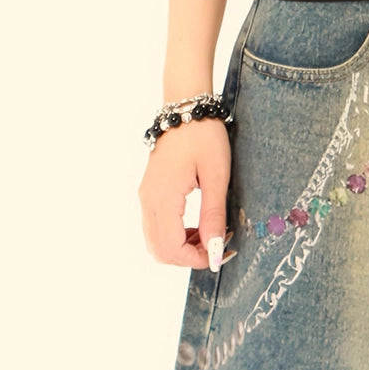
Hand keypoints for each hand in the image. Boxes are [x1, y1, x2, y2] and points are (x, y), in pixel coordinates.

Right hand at [138, 118, 232, 269]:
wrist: (185, 109)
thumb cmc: (204, 137)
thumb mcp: (217, 177)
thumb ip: (214, 216)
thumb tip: (215, 251)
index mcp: (163, 197)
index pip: (172, 249)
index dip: (198, 260)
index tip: (222, 252)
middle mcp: (148, 201)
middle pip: (161, 252)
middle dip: (190, 258)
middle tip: (218, 245)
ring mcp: (146, 198)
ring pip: (157, 244)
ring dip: (183, 249)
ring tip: (211, 234)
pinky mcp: (150, 195)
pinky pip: (158, 230)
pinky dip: (177, 238)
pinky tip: (199, 227)